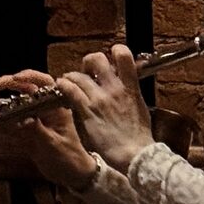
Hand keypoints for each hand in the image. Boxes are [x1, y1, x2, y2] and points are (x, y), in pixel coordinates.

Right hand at [0, 69, 94, 189]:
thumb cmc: (69, 158)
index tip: (14, 78)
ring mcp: (34, 119)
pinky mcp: (26, 131)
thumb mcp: (54, 145)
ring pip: (15, 106)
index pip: (45, 84)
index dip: (29, 77)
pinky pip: (10, 122)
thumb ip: (38, 131)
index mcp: (57, 107)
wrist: (72, 175)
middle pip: (26, 90)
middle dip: (9, 84)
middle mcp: (45, 109)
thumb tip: (23, 119)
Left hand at [57, 46, 153, 171]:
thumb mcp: (140, 108)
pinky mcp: (86, 110)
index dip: (115, 51)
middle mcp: (114, 89)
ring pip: (78, 75)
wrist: (134, 153)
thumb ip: (131, 94)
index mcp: (131, 87)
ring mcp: (99, 99)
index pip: (124, 56)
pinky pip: (70, 90)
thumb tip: (127, 87)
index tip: (110, 58)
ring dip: (71, 77)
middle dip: (89, 62)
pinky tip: (62, 89)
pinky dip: (64, 86)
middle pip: (97, 60)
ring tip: (69, 83)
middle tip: (87, 71)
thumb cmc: (139, 136)